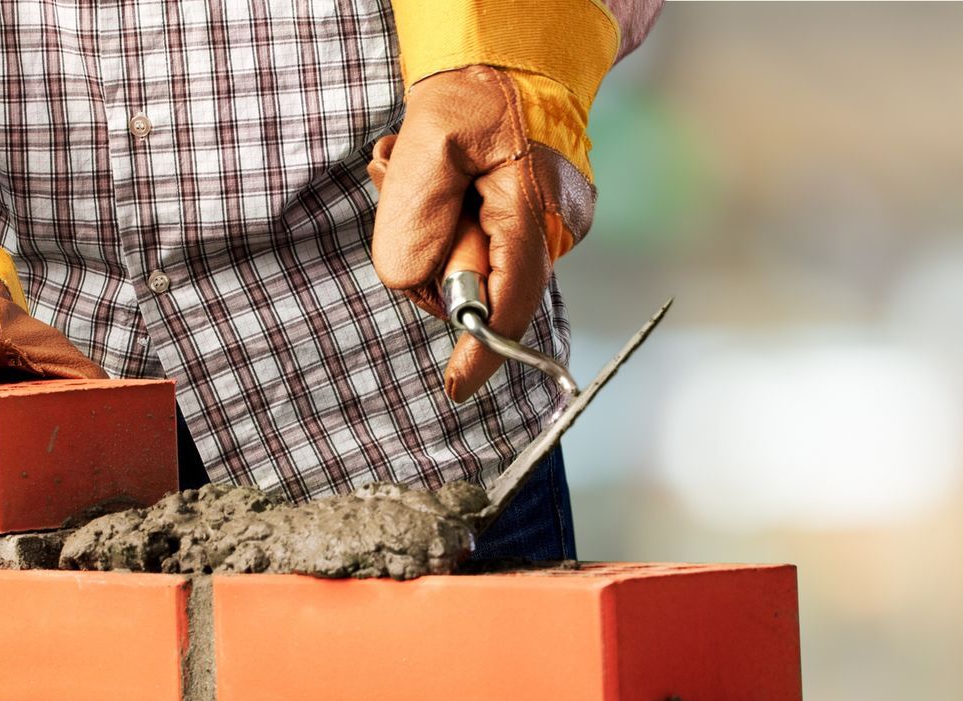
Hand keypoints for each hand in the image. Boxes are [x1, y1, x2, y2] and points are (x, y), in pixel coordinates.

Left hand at [369, 0, 619, 403]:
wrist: (517, 53)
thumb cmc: (481, 87)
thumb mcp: (429, 139)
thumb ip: (415, 216)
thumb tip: (411, 281)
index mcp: (532, 212)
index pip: (510, 302)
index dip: (481, 350)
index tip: (455, 386)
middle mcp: (553, 230)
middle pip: (482, 287)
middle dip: (435, 256)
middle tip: (409, 184)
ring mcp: (549, 229)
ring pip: (475, 267)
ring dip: (436, 233)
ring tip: (423, 170)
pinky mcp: (533, 223)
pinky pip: (481, 248)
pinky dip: (451, 224)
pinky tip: (441, 179)